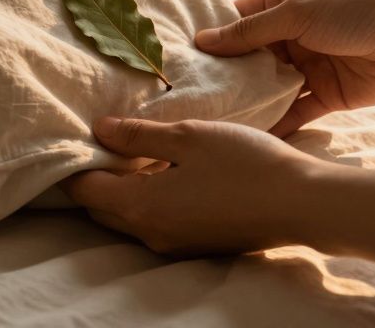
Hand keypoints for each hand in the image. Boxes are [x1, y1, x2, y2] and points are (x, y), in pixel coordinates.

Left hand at [62, 117, 319, 256]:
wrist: (300, 203)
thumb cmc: (243, 163)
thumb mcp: (187, 136)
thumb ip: (138, 135)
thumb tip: (98, 130)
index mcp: (140, 206)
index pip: (84, 190)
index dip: (74, 163)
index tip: (76, 135)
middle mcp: (150, 234)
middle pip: (102, 207)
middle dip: (95, 177)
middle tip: (102, 139)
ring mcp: (174, 244)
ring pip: (129, 217)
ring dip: (123, 189)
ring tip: (134, 150)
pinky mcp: (196, 243)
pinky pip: (156, 222)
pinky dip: (148, 199)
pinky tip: (167, 171)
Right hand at [196, 0, 374, 136]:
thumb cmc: (356, 10)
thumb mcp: (297, 13)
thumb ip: (251, 32)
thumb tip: (204, 41)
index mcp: (283, 4)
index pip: (237, 22)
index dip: (211, 39)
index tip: (180, 60)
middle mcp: (291, 36)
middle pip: (248, 60)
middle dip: (225, 77)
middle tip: (189, 98)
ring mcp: (308, 67)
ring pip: (268, 89)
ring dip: (248, 103)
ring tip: (212, 122)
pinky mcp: (326, 96)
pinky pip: (294, 113)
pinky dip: (276, 125)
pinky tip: (250, 140)